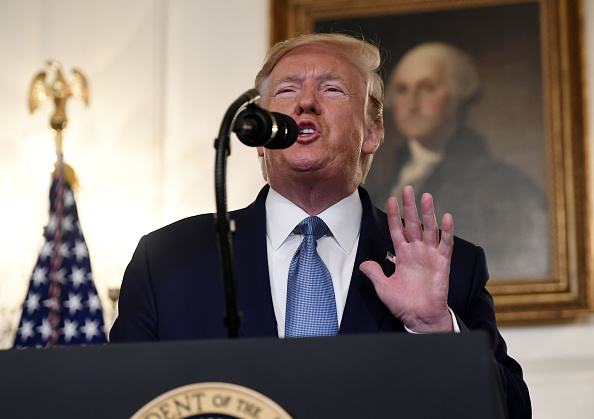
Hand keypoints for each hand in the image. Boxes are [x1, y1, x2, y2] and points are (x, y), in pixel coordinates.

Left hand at [360, 185, 453, 331]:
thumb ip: (374, 273)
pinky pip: (445, 244)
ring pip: (429, 229)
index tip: (390, 200)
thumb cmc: (404, 304)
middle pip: (412, 224)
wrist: (420, 318)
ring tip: (426, 196)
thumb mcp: (383, 288)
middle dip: (409, 207)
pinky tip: (446, 217)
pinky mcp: (442, 263)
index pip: (396, 230)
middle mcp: (416, 252)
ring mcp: (430, 256)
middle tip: (408, 189)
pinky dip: (446, 231)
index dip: (393, 216)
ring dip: (428, 213)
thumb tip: (363, 263)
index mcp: (402, 256)